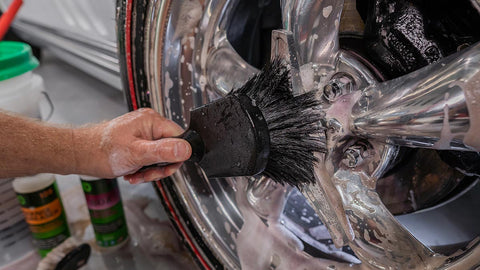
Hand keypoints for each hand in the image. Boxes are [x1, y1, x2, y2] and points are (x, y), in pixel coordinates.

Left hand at [74, 108, 190, 183]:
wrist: (82, 154)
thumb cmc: (102, 151)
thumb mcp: (137, 153)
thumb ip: (163, 151)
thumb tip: (186, 149)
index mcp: (152, 121)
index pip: (179, 138)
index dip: (174, 156)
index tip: (162, 167)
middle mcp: (150, 125)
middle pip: (171, 149)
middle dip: (160, 167)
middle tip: (147, 174)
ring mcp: (144, 134)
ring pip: (161, 156)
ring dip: (150, 170)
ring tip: (136, 174)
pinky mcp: (138, 143)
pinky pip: (150, 158)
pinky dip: (143, 169)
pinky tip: (133, 173)